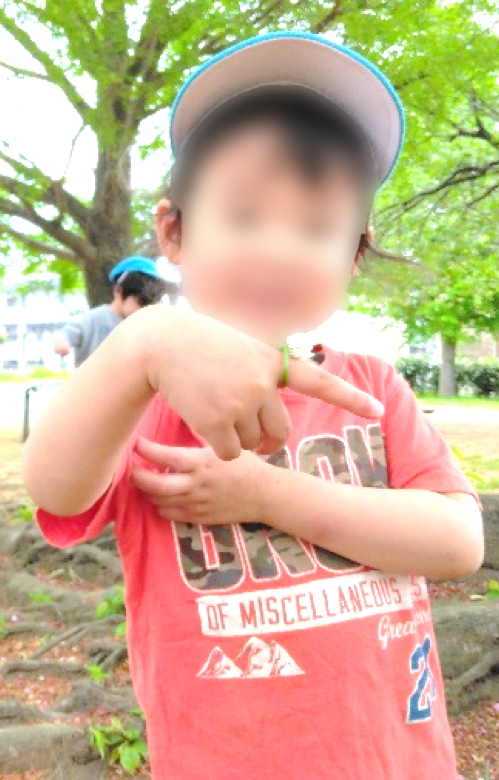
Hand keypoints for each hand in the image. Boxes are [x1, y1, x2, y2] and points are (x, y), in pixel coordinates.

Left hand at [129, 437, 266, 524]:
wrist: (266, 494)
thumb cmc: (248, 465)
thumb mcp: (226, 446)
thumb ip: (203, 439)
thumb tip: (186, 419)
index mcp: (202, 462)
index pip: (165, 457)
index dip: (146, 450)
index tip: (137, 443)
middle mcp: (196, 484)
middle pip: (156, 486)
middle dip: (138, 477)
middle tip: (131, 469)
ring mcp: (197, 503)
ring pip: (160, 501)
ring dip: (148, 492)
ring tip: (144, 482)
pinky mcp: (201, 517)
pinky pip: (172, 515)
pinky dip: (161, 506)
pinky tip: (161, 498)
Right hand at [143, 308, 383, 459]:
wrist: (161, 344)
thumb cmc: (199, 343)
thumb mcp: (240, 343)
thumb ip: (261, 368)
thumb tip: (271, 397)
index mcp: (271, 361)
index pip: (319, 381)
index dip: (351, 398)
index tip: (378, 410)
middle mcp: (263, 382)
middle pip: (279, 433)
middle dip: (265, 442)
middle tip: (249, 439)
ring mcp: (242, 401)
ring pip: (251, 444)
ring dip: (235, 441)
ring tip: (213, 412)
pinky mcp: (218, 421)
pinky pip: (230, 453)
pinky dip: (219, 449)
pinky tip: (202, 424)